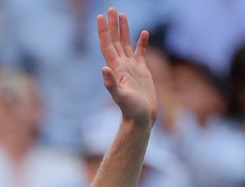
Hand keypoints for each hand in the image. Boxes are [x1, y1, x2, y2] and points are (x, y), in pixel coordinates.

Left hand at [97, 8, 156, 125]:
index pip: (107, 45)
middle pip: (115, 40)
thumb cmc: (131, 110)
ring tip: (122, 15)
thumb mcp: (120, 96)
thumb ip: (111, 84)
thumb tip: (104, 69)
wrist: (141, 119)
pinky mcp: (142, 71)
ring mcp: (132, 67)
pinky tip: (144, 33)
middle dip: (113, 25)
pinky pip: (141, 52)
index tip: (100, 17)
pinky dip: (142, 42)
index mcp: (116, 68)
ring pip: (126, 44)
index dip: (104, 31)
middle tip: (111, 8)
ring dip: (124, 30)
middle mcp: (122, 65)